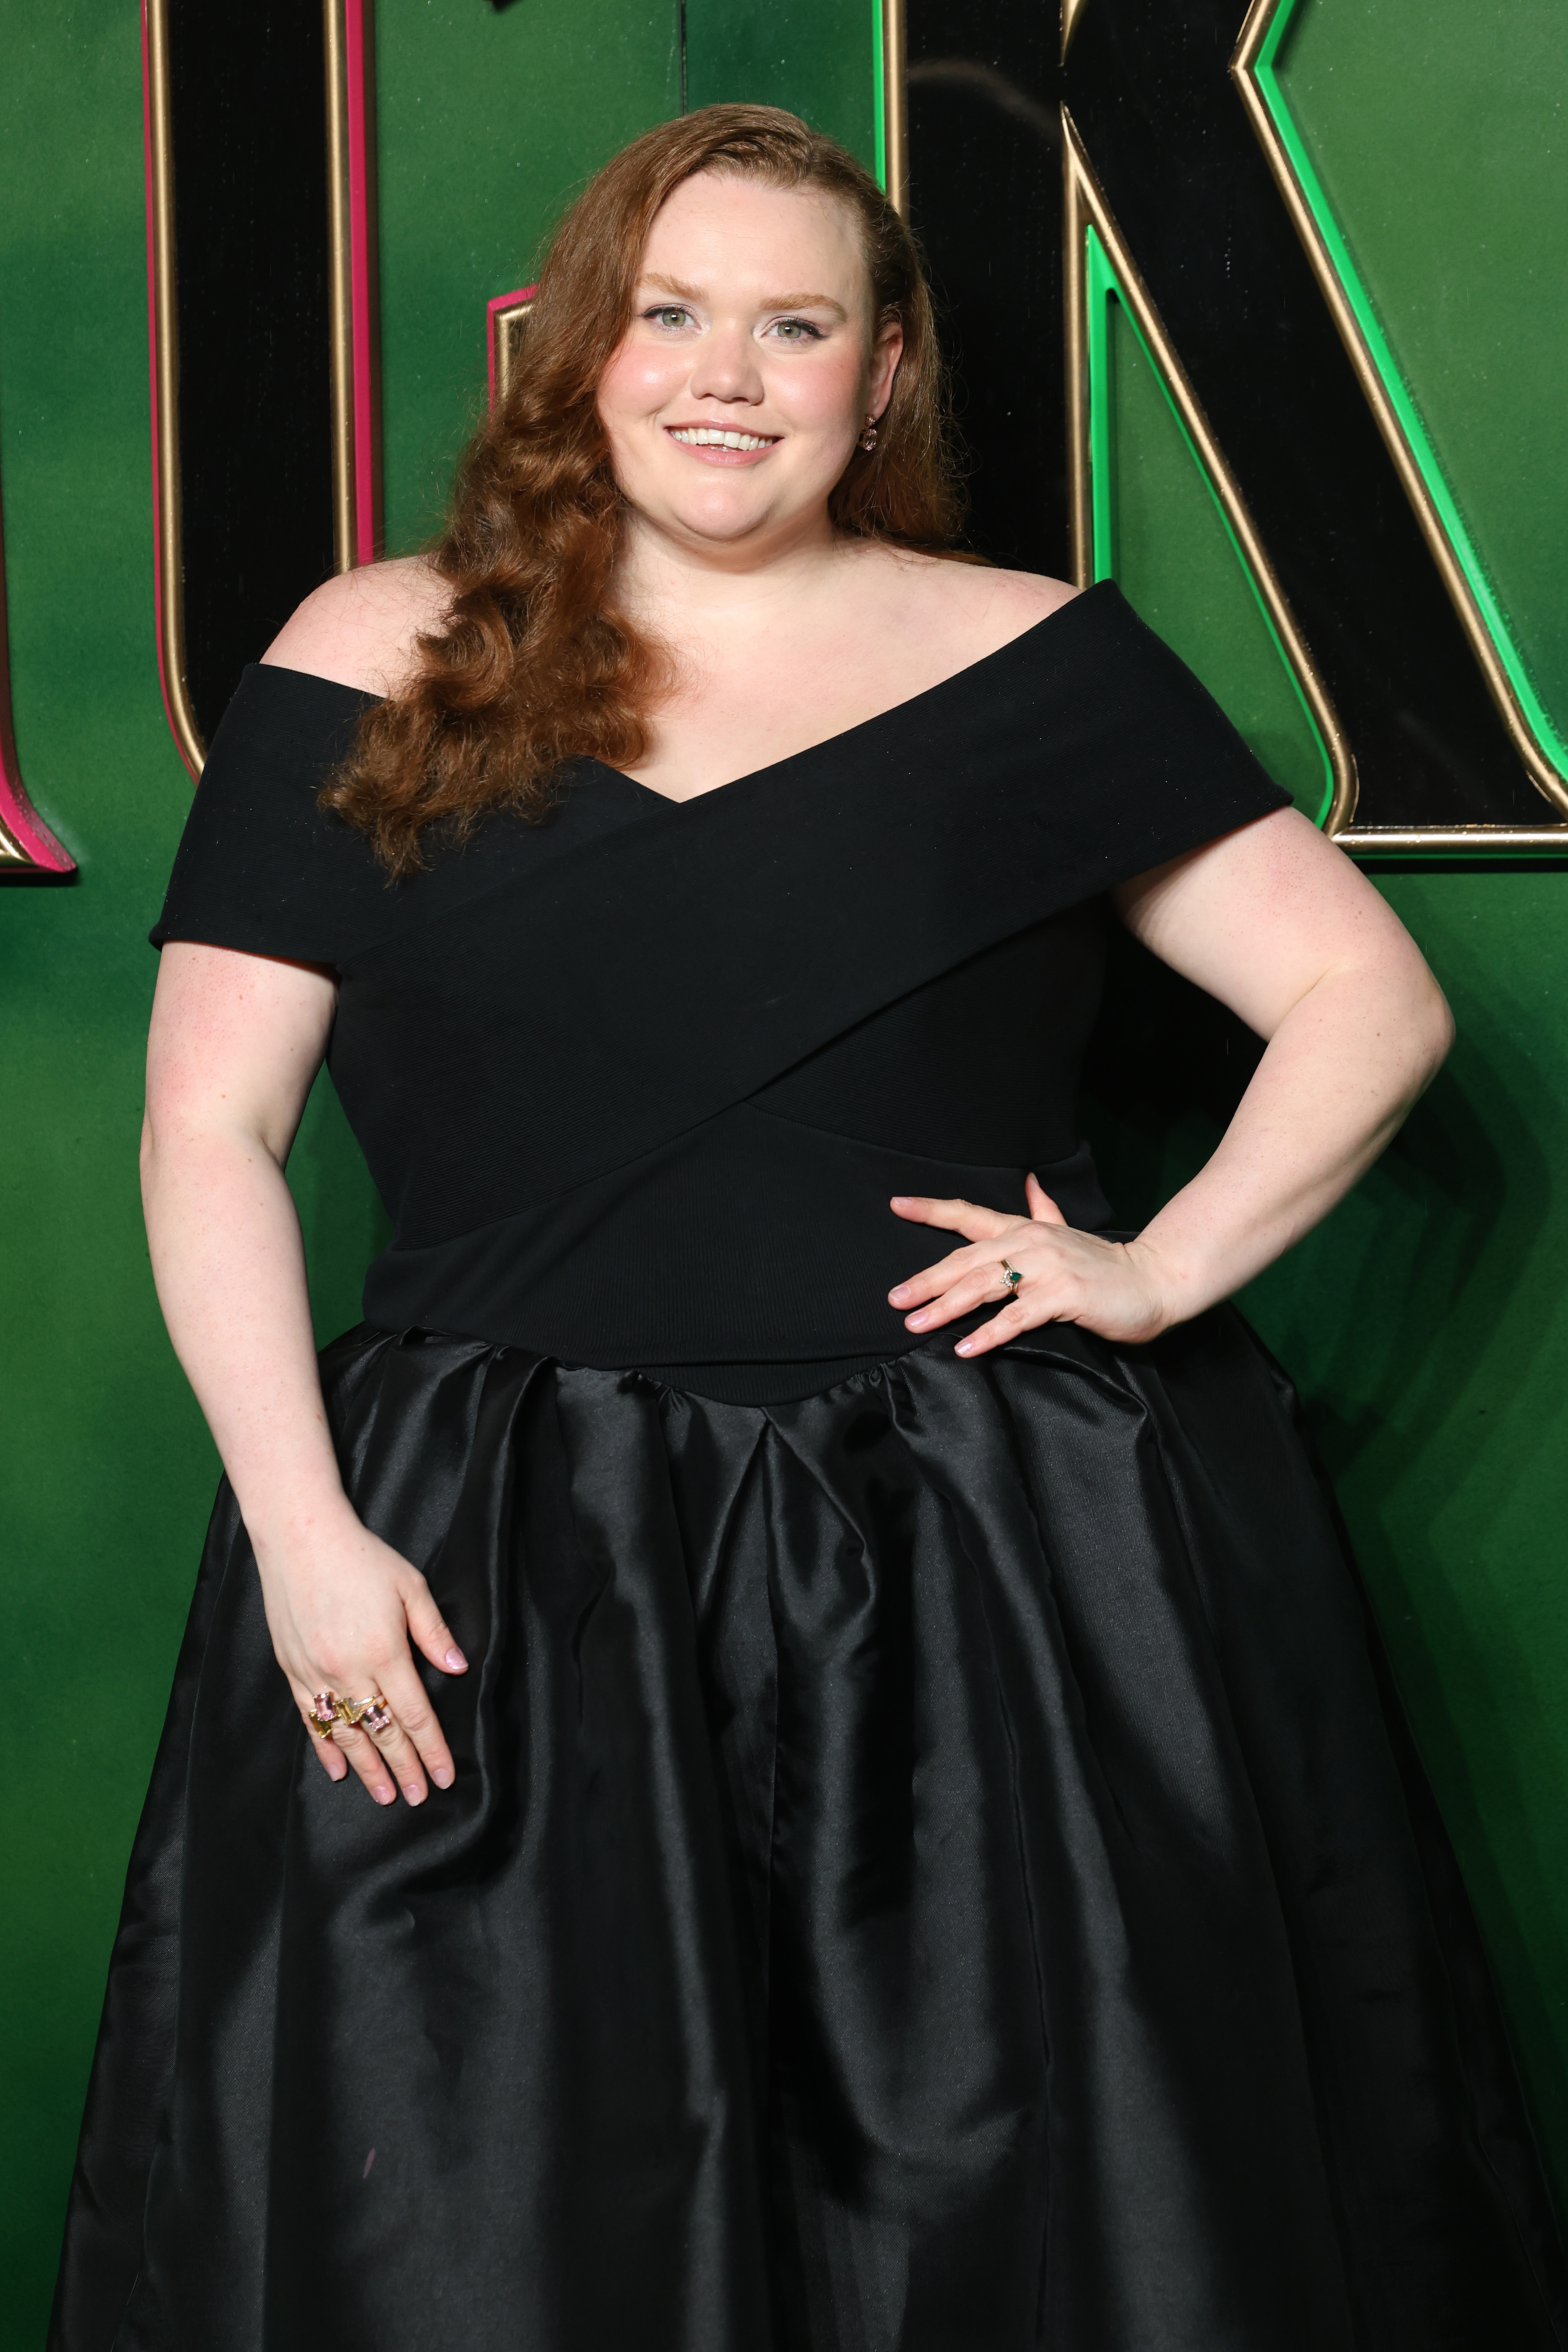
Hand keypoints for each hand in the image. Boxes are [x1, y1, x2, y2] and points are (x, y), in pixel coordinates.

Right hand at [252, 1501, 467, 1806]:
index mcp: (384, 1651)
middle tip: (417, 1798)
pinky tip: (337, 1768)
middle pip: (382, 1732)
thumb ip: (433, 1631)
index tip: (444, 1777)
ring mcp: (316, 1672)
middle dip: (403, 1768)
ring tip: (384, 1795)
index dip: (432, 1750)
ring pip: (345, 1733)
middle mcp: (348, 1670)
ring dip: (367, 1768)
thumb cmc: (361, 1557)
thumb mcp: (410, 1586)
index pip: (414, 1715)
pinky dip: (325, 1746)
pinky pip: (310, 1718)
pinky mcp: (292, 1668)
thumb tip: (458, 1668)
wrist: (299, 1537)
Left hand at [888, 1173, 1175, 1357]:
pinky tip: (966, 1348)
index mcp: (1026, 1228)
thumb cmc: (1104, 1264)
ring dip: (946, 1307)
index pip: (970, 1215)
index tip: (897, 1205)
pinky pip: (1017, 1317)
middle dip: (927, 1280)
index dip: (932, 1210)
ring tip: (916, 1324)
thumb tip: (1032, 1183)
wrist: (1153, 1280)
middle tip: (895, 1299)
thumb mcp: (1067, 1233)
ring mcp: (1047, 1268)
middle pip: (966, 1259)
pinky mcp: (1063, 1295)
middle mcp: (1032, 1242)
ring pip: (985, 1285)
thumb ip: (1044, 1210)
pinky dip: (989, 1334)